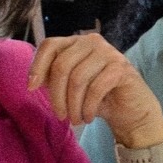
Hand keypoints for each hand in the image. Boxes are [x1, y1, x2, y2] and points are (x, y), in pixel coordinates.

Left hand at [29, 32, 162, 144]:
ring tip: (75, 120)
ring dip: (73, 105)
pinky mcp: (121, 68)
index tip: (32, 88)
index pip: (50, 45)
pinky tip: (88, 117)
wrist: (131, 111)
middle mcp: (92, 41)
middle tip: (60, 115)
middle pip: (62, 65)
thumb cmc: (98, 98)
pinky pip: (95, 88)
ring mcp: (109, 52)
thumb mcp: (70, 86)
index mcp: (76, 42)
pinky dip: (88, 107)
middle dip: (57, 95)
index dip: (37, 66)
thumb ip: (54, 77)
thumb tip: (34, 80)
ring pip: (77, 79)